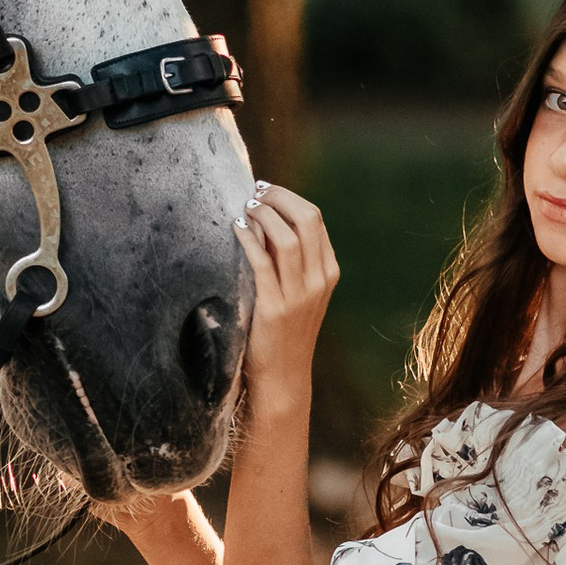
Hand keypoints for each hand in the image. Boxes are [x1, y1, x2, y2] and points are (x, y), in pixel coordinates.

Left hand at [237, 182, 338, 389]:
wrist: (284, 375)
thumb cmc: (285, 330)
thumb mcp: (298, 291)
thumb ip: (289, 259)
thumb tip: (266, 217)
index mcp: (328, 272)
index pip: (315, 220)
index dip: (289, 198)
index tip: (266, 190)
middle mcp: (319, 280)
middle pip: (306, 219)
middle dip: (279, 198)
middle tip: (255, 191)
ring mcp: (300, 295)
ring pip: (287, 237)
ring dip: (264, 215)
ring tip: (246, 207)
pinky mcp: (276, 308)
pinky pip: (262, 262)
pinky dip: (249, 238)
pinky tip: (237, 227)